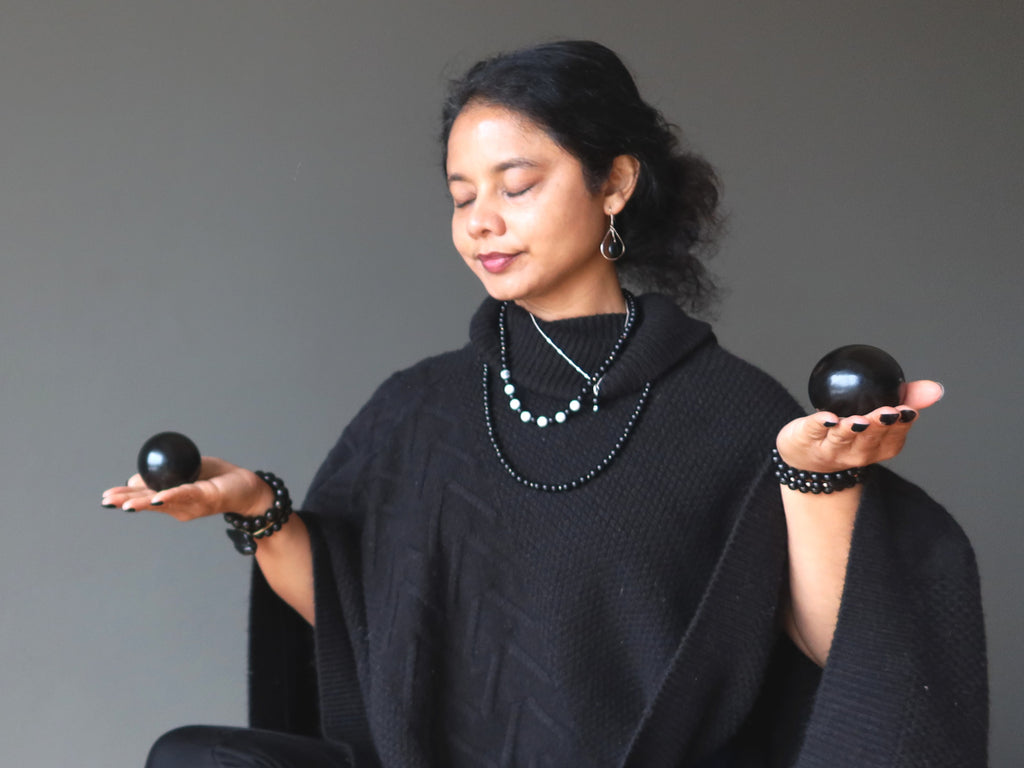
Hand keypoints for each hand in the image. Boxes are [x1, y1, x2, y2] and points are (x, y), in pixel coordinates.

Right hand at [100, 457, 271, 520]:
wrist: (248, 488)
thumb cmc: (217, 479)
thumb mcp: (186, 473)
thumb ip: (163, 475)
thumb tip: (135, 478)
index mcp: (172, 500)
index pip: (144, 498)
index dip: (125, 498)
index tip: (106, 497)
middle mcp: (179, 507)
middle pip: (149, 504)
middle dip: (127, 502)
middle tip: (106, 501)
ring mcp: (192, 505)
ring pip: (163, 501)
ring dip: (143, 502)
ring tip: (124, 505)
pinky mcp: (206, 498)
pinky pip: (186, 494)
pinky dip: (170, 495)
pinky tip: (157, 498)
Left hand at [776, 380, 943, 471]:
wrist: (807, 456)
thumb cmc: (851, 431)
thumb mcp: (880, 415)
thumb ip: (906, 398)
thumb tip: (935, 388)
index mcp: (878, 448)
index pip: (893, 438)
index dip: (901, 425)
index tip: (909, 410)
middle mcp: (856, 453)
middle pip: (869, 440)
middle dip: (879, 426)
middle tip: (888, 412)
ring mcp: (830, 450)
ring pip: (842, 439)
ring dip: (851, 429)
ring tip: (860, 420)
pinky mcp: (806, 440)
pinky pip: (814, 431)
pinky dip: (820, 424)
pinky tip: (827, 417)